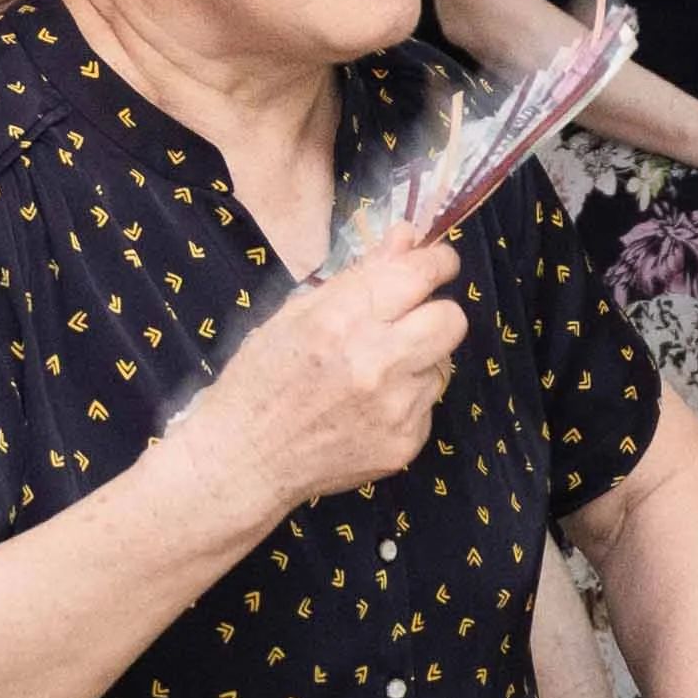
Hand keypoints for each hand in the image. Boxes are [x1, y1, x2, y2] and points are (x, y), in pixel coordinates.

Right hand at [181, 232, 471, 528]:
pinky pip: (427, 404)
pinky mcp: (406, 443)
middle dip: (436, 311)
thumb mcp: (297, 314)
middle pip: (451, 319)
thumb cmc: (261, 379)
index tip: (437, 263)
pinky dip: (406, 400)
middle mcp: (375, 362)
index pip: (420, 275)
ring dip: (418, 360)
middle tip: (412, 318)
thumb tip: (407, 238)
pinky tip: (367, 408)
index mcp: (341, 320)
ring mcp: (395, 408)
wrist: (245, 459)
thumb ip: (361, 275)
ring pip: (442, 363)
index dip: (436, 262)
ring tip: (373, 373)